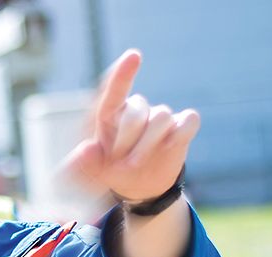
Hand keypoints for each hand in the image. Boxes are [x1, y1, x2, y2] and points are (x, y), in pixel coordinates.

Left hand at [62, 50, 200, 204]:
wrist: (138, 186)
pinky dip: (182, 132)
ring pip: (162, 117)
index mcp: (110, 113)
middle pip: (137, 108)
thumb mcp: (90, 172)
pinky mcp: (182, 128)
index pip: (115, 89)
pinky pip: (189, 120)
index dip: (123, 73)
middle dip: (128, 137)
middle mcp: (136, 110)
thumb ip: (82, 163)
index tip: (134, 55)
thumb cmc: (110, 170)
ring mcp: (160, 117)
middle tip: (121, 163)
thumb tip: (87, 150)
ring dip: (148, 143)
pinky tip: (171, 146)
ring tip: (135, 165)